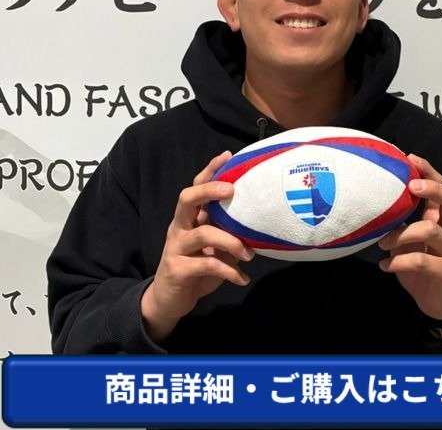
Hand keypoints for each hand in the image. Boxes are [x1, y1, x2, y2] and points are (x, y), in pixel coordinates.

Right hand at [141, 151, 253, 342]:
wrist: (169, 301)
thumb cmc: (196, 268)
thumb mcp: (213, 248)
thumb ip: (226, 233)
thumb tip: (257, 222)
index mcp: (188, 218)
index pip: (196, 188)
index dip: (209, 171)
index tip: (228, 156)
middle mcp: (179, 228)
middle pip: (187, 199)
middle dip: (209, 191)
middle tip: (231, 190)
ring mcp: (176, 247)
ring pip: (203, 234)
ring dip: (231, 242)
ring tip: (249, 255)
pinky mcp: (177, 269)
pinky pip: (207, 265)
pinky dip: (229, 271)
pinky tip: (242, 279)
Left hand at [378, 154, 441, 320]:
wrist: (437, 303)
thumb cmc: (419, 264)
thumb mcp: (408, 239)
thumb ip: (400, 220)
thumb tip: (373, 198)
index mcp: (441, 219)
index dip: (429, 171)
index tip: (410, 158)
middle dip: (433, 189)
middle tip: (411, 186)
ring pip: (431, 229)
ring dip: (401, 233)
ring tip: (382, 243)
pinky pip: (422, 261)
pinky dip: (398, 262)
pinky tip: (385, 266)